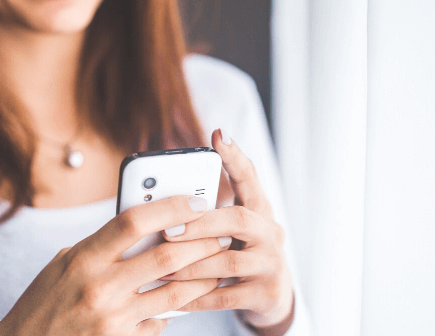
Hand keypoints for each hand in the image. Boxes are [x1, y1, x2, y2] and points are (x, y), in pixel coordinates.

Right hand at [0, 195, 228, 335]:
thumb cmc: (46, 299)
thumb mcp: (66, 262)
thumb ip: (103, 245)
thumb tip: (147, 225)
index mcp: (84, 258)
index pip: (133, 221)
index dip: (169, 207)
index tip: (194, 201)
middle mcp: (99, 286)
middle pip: (165, 256)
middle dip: (200, 242)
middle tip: (218, 233)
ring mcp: (112, 318)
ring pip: (175, 292)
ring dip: (202, 277)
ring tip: (217, 265)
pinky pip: (160, 321)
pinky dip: (175, 309)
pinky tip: (185, 298)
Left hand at [158, 129, 294, 329]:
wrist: (272, 298)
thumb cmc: (240, 254)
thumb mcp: (231, 231)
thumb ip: (208, 214)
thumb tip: (162, 199)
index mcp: (259, 211)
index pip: (250, 178)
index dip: (235, 157)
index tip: (218, 135)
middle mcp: (271, 232)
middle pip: (238, 219)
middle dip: (200, 224)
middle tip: (168, 230)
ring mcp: (271, 263)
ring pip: (229, 261)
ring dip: (192, 265)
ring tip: (162, 267)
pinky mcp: (267, 294)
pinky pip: (226, 296)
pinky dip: (197, 297)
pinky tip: (175, 299)